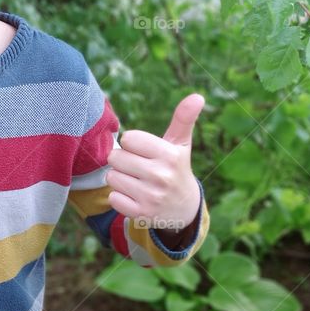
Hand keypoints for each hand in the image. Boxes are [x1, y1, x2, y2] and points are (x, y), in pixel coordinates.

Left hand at [106, 93, 204, 230]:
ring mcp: (151, 197)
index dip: (131, 143)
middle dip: (122, 160)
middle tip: (137, 167)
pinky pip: (113, 198)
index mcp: (170, 155)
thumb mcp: (181, 144)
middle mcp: (161, 176)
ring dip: (119, 178)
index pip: (129, 139)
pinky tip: (134, 196)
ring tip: (136, 181)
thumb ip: (183, 119)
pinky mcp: (141, 214)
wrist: (184, 209)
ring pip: (112, 177)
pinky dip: (119, 197)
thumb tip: (198, 96)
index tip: (142, 151)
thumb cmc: (176, 168)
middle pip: (115, 158)